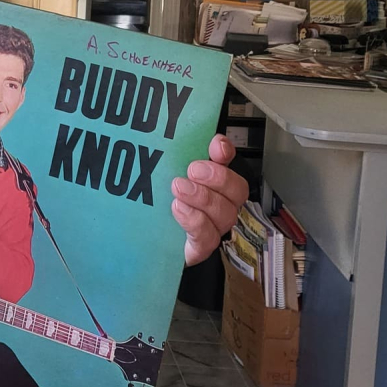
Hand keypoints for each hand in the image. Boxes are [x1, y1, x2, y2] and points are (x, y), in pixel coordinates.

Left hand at [171, 135, 247, 266]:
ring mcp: (213, 226)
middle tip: (193, 170)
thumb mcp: (161, 179)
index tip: (216, 146)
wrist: (149, 243)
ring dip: (204, 197)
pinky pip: (208, 236)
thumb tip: (176, 139)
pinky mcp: (201, 247)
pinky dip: (195, 220)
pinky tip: (178, 208)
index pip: (227, 161)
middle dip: (218, 177)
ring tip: (179, 188)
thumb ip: (173, 160)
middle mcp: (220, 203)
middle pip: (237, 189)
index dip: (225, 152)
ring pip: (225, 213)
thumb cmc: (160, 208)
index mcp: (212, 182)